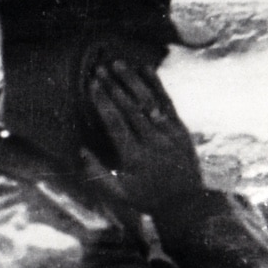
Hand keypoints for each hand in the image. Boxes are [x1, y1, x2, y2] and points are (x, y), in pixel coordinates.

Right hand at [79, 59, 203, 212]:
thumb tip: (80, 148)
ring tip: (118, 63)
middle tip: (99, 68)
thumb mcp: (118, 192)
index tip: (92, 85)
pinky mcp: (181, 130)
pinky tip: (146, 68)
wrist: (187, 204)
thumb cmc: (146, 197)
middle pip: (130, 108)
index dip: (103, 102)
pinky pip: (168, 103)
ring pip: (149, 102)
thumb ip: (96, 172)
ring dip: (132, 80)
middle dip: (113, 86)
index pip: (115, 123)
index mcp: (134, 156)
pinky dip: (157, 85)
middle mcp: (153, 142)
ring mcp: (170, 135)